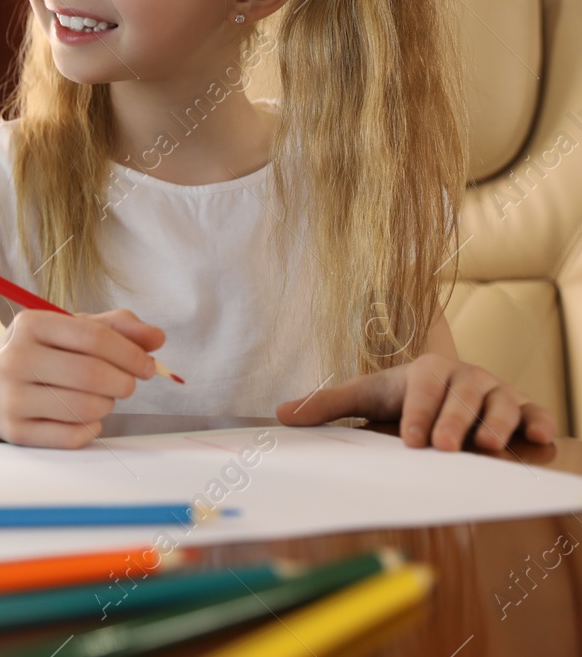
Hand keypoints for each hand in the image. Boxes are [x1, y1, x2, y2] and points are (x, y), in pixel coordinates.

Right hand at [0, 308, 163, 448]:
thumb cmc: (33, 353)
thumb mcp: (65, 329)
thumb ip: (113, 327)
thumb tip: (157, 337)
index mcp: (30, 324)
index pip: (94, 337)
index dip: (131, 353)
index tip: (148, 365)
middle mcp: (16, 359)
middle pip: (93, 374)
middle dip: (124, 382)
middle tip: (127, 384)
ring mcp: (12, 398)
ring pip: (86, 407)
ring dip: (108, 405)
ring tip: (101, 398)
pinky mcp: (15, 432)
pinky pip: (73, 435)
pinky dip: (91, 427)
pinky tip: (84, 416)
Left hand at [274, 354, 557, 450]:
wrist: (442, 385)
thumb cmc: (401, 395)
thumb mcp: (366, 396)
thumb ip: (326, 404)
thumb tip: (280, 415)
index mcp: (426, 371)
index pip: (421, 390)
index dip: (417, 413)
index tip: (410, 440)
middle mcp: (465, 377)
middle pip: (462, 398)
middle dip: (453, 422)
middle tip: (445, 447)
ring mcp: (495, 392)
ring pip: (500, 405)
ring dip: (496, 425)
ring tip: (488, 447)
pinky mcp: (520, 408)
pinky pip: (534, 413)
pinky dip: (539, 422)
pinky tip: (538, 437)